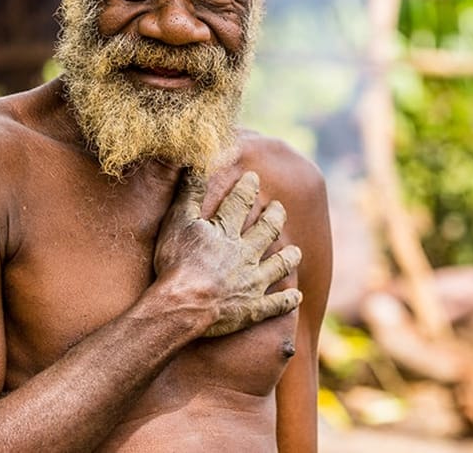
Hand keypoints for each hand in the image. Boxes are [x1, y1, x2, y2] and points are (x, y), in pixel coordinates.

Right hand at [153, 170, 302, 337]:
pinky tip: (296, 297)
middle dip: (275, 217)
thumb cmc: (176, 263)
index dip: (247, 188)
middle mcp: (245, 253)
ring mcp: (252, 282)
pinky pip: (276, 304)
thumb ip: (188, 194)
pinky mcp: (252, 308)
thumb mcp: (177, 222)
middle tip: (280, 209)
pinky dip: (287, 301)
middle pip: (266, 231)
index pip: (240, 203)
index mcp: (226, 231)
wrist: (183, 306)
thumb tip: (193, 165)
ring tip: (296, 252)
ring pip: (278, 266)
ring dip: (289, 258)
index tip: (254, 178)